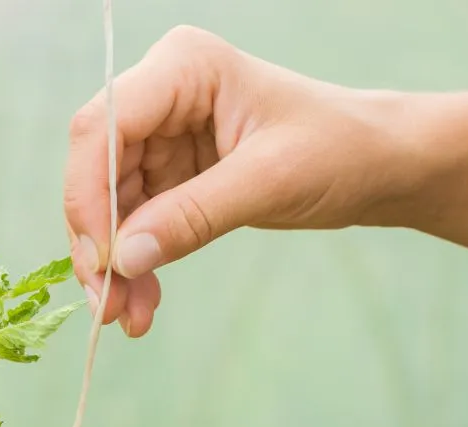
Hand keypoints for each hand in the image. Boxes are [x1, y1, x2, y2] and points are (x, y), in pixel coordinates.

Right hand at [64, 25, 411, 336]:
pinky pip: (134, 225)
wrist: (379, 166)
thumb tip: (123, 258)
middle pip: (95, 169)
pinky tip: (143, 304)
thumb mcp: (270, 181)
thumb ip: (193, 216)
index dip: (88, 194)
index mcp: (183, 67)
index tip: (102, 261)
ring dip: (113, 265)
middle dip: (97, 240)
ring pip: (108, 206)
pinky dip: (135, 266)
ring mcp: (162, 137)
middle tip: (106, 304)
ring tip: (127, 317)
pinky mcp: (171, 176)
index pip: (104, 125)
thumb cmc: (340, 149)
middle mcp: (161, 95)